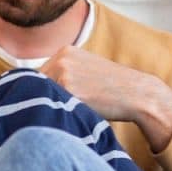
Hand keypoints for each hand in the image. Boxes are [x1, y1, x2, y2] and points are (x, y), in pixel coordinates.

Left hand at [41, 46, 171, 151]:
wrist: (139, 93)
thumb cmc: (112, 88)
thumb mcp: (86, 71)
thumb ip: (63, 75)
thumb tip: (33, 92)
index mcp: (64, 52)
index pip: (35, 75)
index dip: (37, 93)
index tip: (42, 105)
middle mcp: (61, 59)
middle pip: (33, 85)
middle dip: (38, 100)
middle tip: (51, 114)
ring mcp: (64, 73)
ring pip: (40, 96)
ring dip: (46, 108)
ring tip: (65, 116)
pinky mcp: (69, 90)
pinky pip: (52, 106)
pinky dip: (57, 114)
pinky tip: (69, 118)